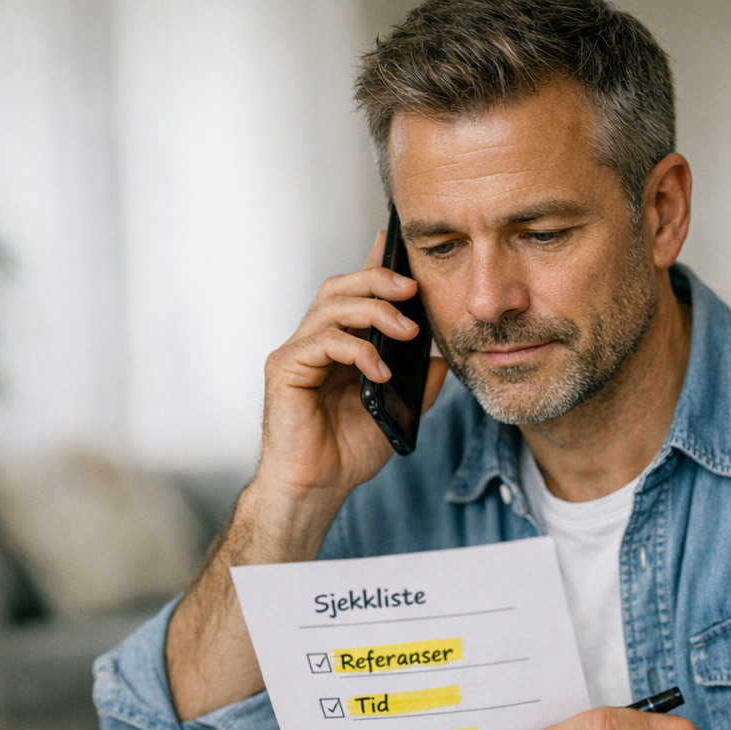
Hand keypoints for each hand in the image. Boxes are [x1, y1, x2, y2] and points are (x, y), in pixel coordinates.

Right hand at [254, 230, 448, 519]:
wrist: (317, 488)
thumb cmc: (347, 453)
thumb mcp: (397, 412)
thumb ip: (419, 383)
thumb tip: (446, 358)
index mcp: (338, 346)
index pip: (355, 294)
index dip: (374, 265)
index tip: (395, 241)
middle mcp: (314, 342)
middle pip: (340, 287)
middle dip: (378, 280)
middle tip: (413, 290)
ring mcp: (296, 353)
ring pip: (331, 306)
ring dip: (374, 312)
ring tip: (407, 332)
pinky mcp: (285, 368)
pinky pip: (322, 341)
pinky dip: (356, 350)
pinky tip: (380, 370)